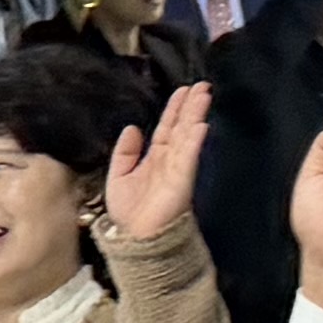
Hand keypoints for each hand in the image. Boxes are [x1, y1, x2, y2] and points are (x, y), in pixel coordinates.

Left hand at [101, 83, 208, 251]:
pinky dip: (194, 141)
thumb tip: (133, 128)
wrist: (134, 237)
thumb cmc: (129, 211)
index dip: (174, 109)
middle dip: (190, 106)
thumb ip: (125, 152)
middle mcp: (169, 160)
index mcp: (154, 158)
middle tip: (200, 85)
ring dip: (196, 115)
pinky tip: (200, 125)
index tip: (182, 91)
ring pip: (188, 136)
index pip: (167, 128)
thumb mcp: (119, 176)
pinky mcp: (182, 180)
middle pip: (182, 127)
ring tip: (203, 95)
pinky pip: (189, 157)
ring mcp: (178, 168)